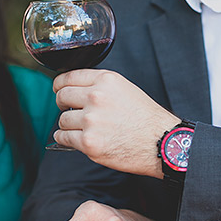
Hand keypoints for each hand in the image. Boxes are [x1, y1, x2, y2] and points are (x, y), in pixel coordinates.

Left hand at [51, 70, 179, 177]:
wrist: (161, 143)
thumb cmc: (147, 119)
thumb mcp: (126, 90)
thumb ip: (101, 87)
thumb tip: (76, 91)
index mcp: (106, 81)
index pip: (69, 77)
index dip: (60, 85)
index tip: (59, 89)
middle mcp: (97, 98)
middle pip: (62, 97)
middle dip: (63, 104)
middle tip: (71, 111)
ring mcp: (91, 121)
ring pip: (62, 119)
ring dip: (68, 125)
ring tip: (84, 129)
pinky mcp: (88, 142)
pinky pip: (63, 137)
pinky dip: (66, 139)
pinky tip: (77, 139)